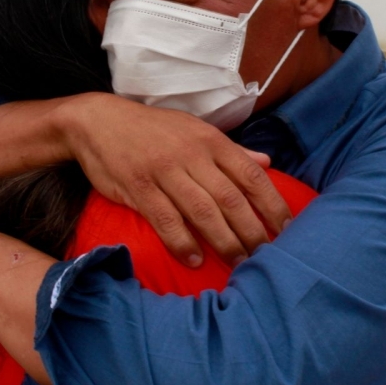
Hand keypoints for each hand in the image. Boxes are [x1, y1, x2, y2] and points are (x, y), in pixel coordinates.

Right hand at [58, 93, 292, 266]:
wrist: (99, 121)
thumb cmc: (154, 130)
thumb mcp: (196, 131)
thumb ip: (232, 151)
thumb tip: (268, 164)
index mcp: (212, 141)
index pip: (251, 176)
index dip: (272, 204)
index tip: (286, 229)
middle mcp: (193, 155)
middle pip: (231, 199)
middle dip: (252, 231)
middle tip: (266, 256)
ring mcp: (165, 171)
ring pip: (203, 212)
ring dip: (224, 242)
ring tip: (238, 263)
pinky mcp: (139, 187)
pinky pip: (166, 219)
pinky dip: (183, 242)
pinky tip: (196, 259)